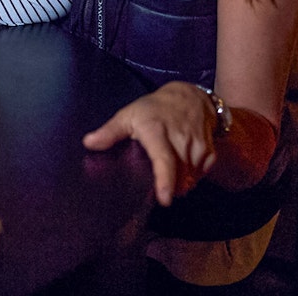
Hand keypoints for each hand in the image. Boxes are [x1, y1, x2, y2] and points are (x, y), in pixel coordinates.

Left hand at [81, 81, 217, 206]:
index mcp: (157, 132)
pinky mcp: (209, 153)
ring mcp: (198, 147)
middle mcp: (180, 140)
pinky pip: (200, 176)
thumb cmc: (154, 108)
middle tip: (154, 187)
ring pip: (189, 179)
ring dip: (178, 184)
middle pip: (178, 176)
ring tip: (166, 176)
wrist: (190, 97)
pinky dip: (190, 179)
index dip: (165, 180)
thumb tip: (88, 143)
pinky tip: (180, 171)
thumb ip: (110, 131)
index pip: (164, 159)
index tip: (164, 199)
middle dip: (167, 188)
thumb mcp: (129, 114)